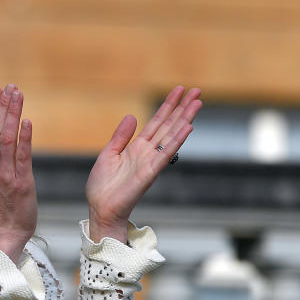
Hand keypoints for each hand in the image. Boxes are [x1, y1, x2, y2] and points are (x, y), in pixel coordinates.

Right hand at [0, 84, 36, 262]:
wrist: (6, 230)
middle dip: (2, 106)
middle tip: (10, 87)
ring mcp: (4, 175)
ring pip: (7, 139)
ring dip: (12, 115)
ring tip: (18, 96)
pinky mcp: (21, 183)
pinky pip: (21, 157)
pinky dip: (24, 138)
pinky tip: (27, 122)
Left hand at [85, 85, 201, 242]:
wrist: (101, 208)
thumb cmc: (103, 186)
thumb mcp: (108, 154)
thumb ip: (121, 136)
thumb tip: (133, 116)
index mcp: (138, 147)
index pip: (157, 122)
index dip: (168, 105)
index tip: (179, 90)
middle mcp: (148, 152)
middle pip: (169, 125)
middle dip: (182, 108)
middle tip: (197, 91)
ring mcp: (151, 161)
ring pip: (172, 135)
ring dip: (185, 119)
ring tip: (197, 103)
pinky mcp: (150, 173)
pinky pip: (166, 154)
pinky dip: (177, 140)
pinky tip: (188, 127)